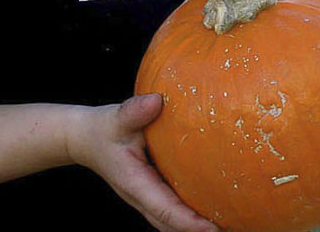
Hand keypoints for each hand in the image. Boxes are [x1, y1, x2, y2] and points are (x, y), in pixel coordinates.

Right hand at [70, 95, 217, 231]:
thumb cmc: (103, 128)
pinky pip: (172, 212)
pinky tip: (213, 207)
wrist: (85, 138)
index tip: (213, 227)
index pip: (165, 210)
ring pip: (172, 223)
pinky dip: (190, 216)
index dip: (190, 222)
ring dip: (196, 227)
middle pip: (172, 226)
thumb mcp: (116, 118)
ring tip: (229, 222)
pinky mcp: (151, 193)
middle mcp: (142, 197)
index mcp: (135, 184)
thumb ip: (134, 111)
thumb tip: (156, 101)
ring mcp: (146, 199)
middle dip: (200, 231)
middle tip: (234, 226)